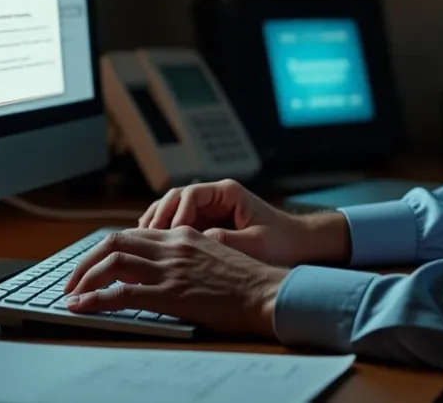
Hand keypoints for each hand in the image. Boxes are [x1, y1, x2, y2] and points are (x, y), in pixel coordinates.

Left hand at [62, 227, 287, 336]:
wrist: (268, 293)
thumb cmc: (248, 283)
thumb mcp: (215, 257)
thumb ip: (187, 256)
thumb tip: (163, 268)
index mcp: (183, 236)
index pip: (133, 234)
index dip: (106, 249)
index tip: (92, 265)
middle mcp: (173, 246)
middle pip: (115, 241)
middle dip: (86, 260)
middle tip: (71, 280)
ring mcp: (171, 268)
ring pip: (112, 262)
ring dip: (84, 278)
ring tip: (70, 294)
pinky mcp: (171, 293)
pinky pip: (121, 293)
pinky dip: (94, 298)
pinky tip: (80, 306)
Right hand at [138, 179, 349, 265]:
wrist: (299, 244)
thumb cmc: (282, 241)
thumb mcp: (255, 243)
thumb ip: (226, 241)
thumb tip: (195, 241)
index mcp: (227, 192)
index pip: (190, 194)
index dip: (175, 213)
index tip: (169, 235)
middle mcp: (215, 196)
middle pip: (174, 198)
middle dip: (158, 217)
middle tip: (145, 238)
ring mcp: (209, 210)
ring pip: (172, 210)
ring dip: (156, 225)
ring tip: (143, 243)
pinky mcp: (207, 224)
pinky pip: (178, 225)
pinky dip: (164, 235)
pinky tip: (154, 250)